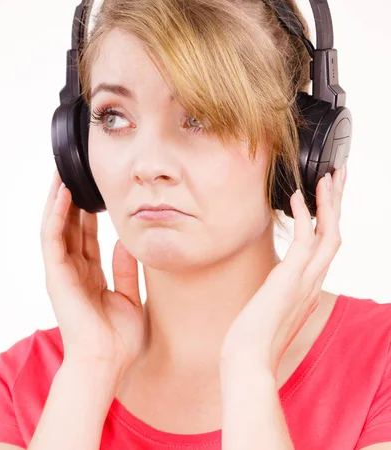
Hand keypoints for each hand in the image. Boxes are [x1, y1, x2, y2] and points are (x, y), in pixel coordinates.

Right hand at [40, 169, 144, 377]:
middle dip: (71, 200)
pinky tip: (64, 194)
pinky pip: (53, 237)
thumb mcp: (130, 298)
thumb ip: (126, 269)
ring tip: (63, 173)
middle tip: (75, 174)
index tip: (95, 192)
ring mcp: (61, 271)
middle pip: (68, 227)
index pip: (86, 238)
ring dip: (58, 200)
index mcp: (89, 276)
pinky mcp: (55, 273)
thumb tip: (124, 243)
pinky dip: (56, 215)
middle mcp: (72, 270)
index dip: (88, 214)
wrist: (106, 361)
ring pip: (56, 226)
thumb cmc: (118, 339)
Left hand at [220, 164, 346, 372]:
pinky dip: (304, 216)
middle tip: (338, 176)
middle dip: (338, 204)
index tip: (328, 197)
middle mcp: (313, 282)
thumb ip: (280, 290)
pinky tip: (296, 197)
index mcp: (309, 286)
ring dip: (329, 204)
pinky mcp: (289, 279)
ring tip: (327, 178)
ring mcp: (304, 280)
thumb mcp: (272, 306)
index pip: (328, 246)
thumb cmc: (255, 334)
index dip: (331, 219)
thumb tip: (276, 281)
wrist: (249, 358)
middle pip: (336, 234)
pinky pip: (304, 240)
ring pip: (329, 234)